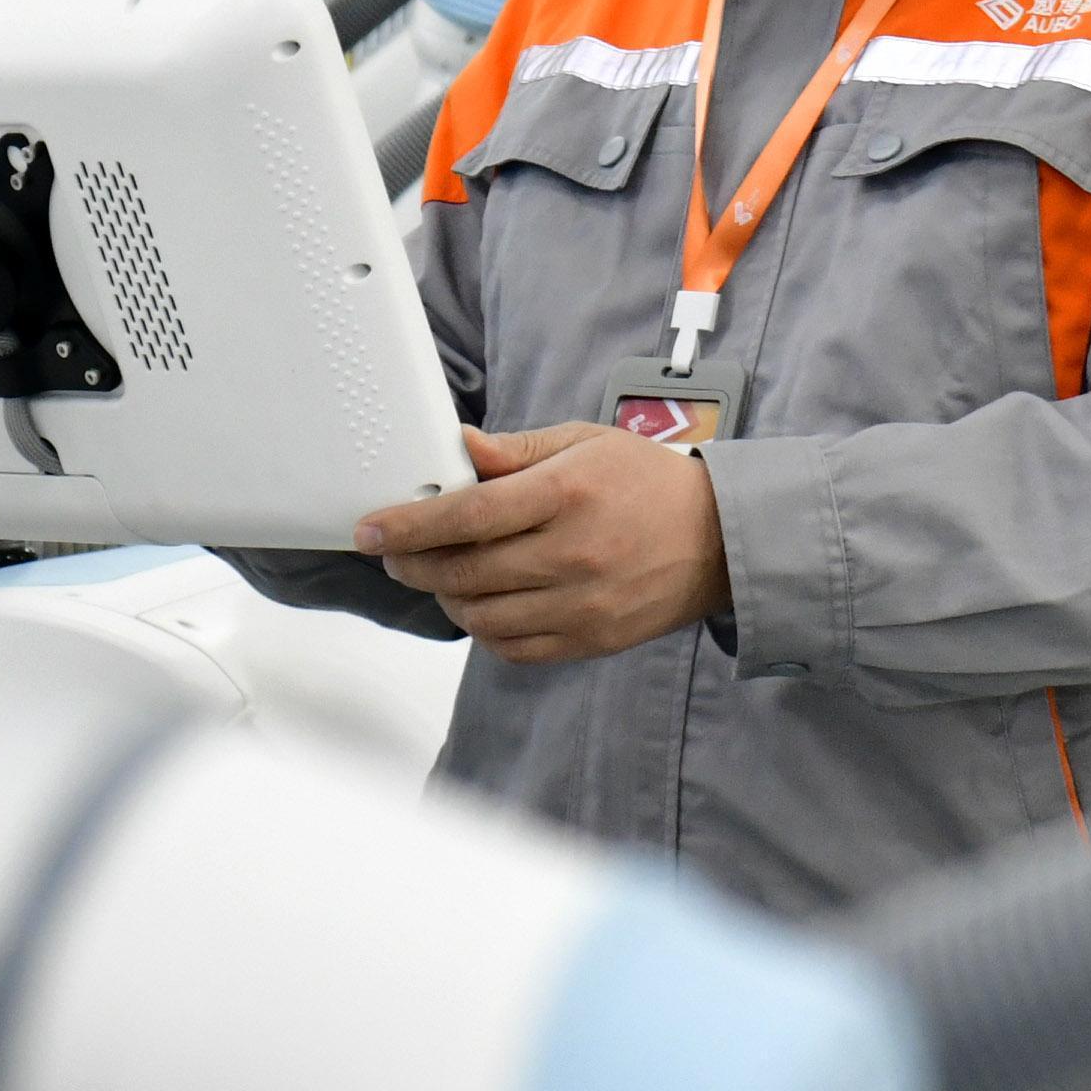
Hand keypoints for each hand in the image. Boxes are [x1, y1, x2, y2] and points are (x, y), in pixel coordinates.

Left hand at [354, 422, 729, 662]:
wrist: (720, 540)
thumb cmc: (648, 484)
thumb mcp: (584, 443)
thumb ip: (515, 450)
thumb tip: (457, 449)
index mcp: (567, 494)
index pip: (466, 514)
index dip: (408, 524)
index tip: (370, 529)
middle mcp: (573, 553)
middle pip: (464, 570)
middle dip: (413, 563)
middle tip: (393, 552)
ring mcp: (582, 603)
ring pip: (480, 615)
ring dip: (446, 596)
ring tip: (441, 575)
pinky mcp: (590, 639)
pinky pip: (513, 647)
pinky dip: (485, 629)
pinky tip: (483, 602)